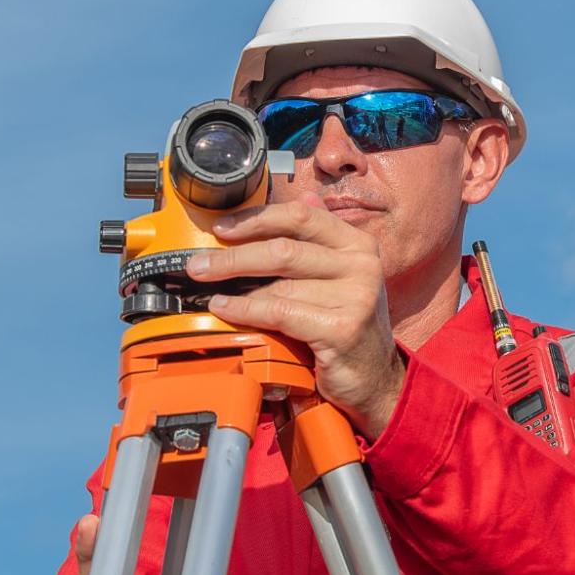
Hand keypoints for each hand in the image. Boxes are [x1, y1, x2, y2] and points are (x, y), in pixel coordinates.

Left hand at [188, 197, 406, 436]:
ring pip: (279, 283)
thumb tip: (304, 196)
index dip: (257, 218)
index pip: (302, 216)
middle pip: (285, 248)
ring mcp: (356, 296)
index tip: (222, 227)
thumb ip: (321, 239)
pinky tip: (225, 308)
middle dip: (234, 254)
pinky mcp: (342, 328)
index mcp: (358, 244)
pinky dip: (246, 309)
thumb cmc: (348, 324)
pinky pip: (280, 311)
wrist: (374, 378)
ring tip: (207, 288)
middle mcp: (361, 265)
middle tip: (200, 263)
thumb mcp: (342, 275)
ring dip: (235, 285)